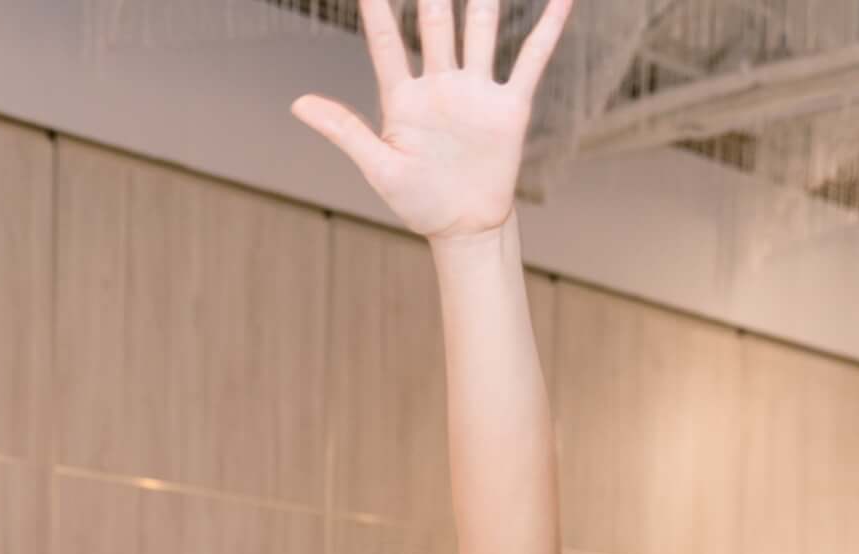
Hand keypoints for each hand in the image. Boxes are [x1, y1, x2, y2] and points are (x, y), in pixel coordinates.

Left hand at [293, 0, 574, 242]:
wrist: (463, 227)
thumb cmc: (416, 200)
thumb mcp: (378, 167)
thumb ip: (344, 130)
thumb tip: (297, 104)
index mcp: (404, 98)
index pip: (388, 44)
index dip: (377, 11)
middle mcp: (441, 85)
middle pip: (436, 25)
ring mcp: (476, 91)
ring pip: (480, 32)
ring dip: (484, 0)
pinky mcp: (509, 106)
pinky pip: (529, 61)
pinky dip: (546, 29)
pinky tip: (560, 0)